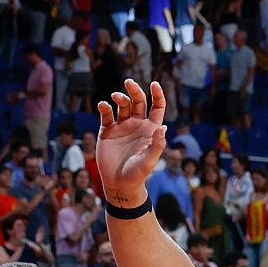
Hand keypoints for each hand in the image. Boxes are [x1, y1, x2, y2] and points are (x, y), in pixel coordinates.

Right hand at [96, 80, 167, 204]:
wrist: (119, 184)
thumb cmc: (138, 174)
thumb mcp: (150, 160)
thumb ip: (157, 145)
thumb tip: (164, 128)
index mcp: (150, 129)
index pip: (157, 107)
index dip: (157, 95)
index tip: (154, 84)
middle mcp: (137, 125)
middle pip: (138, 101)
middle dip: (134, 90)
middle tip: (129, 82)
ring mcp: (122, 127)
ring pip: (122, 106)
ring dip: (120, 98)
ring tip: (115, 98)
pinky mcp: (107, 131)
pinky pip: (106, 115)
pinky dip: (104, 108)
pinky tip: (103, 105)